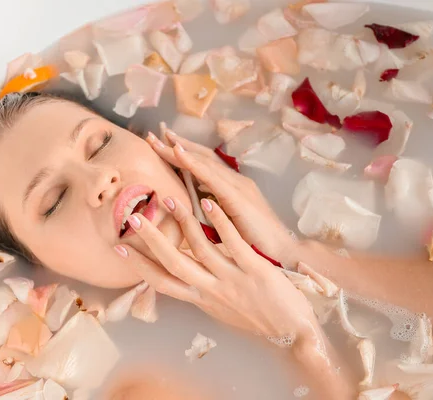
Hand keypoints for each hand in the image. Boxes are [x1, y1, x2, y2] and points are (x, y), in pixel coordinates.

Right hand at [113, 195, 320, 344]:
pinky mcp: (254, 269)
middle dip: (150, 240)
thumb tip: (185, 277)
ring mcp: (232, 278)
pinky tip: (209, 202)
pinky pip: (233, 243)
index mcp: (201, 299)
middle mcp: (211, 290)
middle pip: (173, 262)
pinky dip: (219, 222)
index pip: (161, 281)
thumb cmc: (256, 319)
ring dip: (182, 222)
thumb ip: (201, 290)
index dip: (139, 264)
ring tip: (169, 198)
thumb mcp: (220, 309)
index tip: (119, 247)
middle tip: (132, 217)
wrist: (292, 333)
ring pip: (200, 248)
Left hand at [146, 130, 297, 266]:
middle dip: (176, 145)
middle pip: (201, 158)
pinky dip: (195, 164)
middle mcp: (235, 182)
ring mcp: (238, 187)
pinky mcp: (239, 197)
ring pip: (204, 163)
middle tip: (151, 135)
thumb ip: (207, 217)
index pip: (203, 165)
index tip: (159, 145)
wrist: (281, 255)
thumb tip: (185, 215)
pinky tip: (180, 154)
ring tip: (160, 140)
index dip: (182, 154)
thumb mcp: (224, 228)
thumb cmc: (253, 246)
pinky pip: (213, 177)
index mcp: (231, 188)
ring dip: (181, 150)